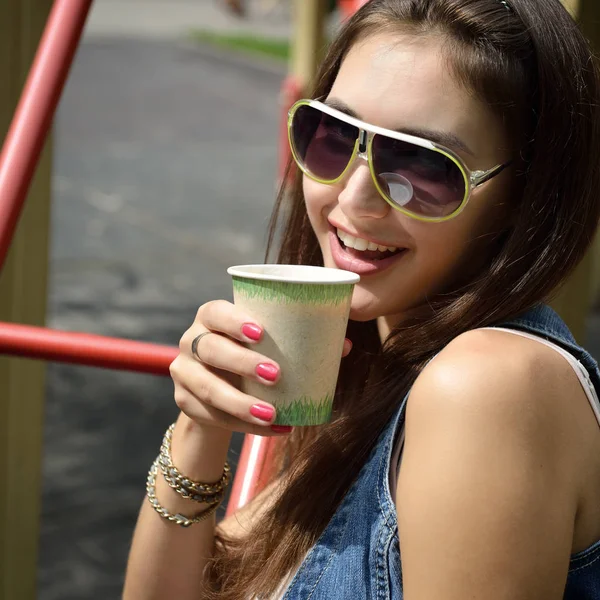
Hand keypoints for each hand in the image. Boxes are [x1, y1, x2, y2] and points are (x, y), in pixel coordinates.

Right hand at [170, 300, 351, 436]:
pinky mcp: (184, 402)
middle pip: (210, 349)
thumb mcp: (266, 345)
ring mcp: (183, 372)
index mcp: (211, 317)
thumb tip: (345, 345)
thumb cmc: (249, 356)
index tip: (260, 334)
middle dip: (242, 362)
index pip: (215, 311)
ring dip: (240, 403)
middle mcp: (191, 340)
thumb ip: (299, 341)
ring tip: (272, 413)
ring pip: (207, 388)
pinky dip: (242, 425)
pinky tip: (271, 429)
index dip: (234, 321)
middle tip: (276, 375)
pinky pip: (211, 416)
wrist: (218, 389)